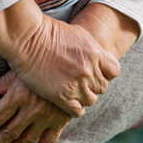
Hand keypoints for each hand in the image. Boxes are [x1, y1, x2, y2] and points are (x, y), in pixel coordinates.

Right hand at [0, 0, 119, 115]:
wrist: (28, 38)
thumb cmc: (48, 31)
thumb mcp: (78, 34)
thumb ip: (90, 49)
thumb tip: (97, 56)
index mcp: (95, 53)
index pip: (114, 71)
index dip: (105, 73)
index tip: (96, 72)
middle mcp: (89, 70)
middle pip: (102, 87)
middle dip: (93, 85)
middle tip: (81, 83)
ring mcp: (76, 84)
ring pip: (91, 100)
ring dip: (84, 97)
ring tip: (73, 92)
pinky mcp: (61, 96)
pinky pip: (77, 111)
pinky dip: (74, 108)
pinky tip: (66, 102)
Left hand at [0, 71, 71, 142]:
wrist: (76, 68)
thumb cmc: (44, 64)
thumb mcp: (22, 68)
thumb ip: (4, 82)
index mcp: (19, 95)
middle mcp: (31, 110)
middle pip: (8, 131)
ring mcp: (46, 118)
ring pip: (25, 140)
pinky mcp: (60, 121)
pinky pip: (48, 140)